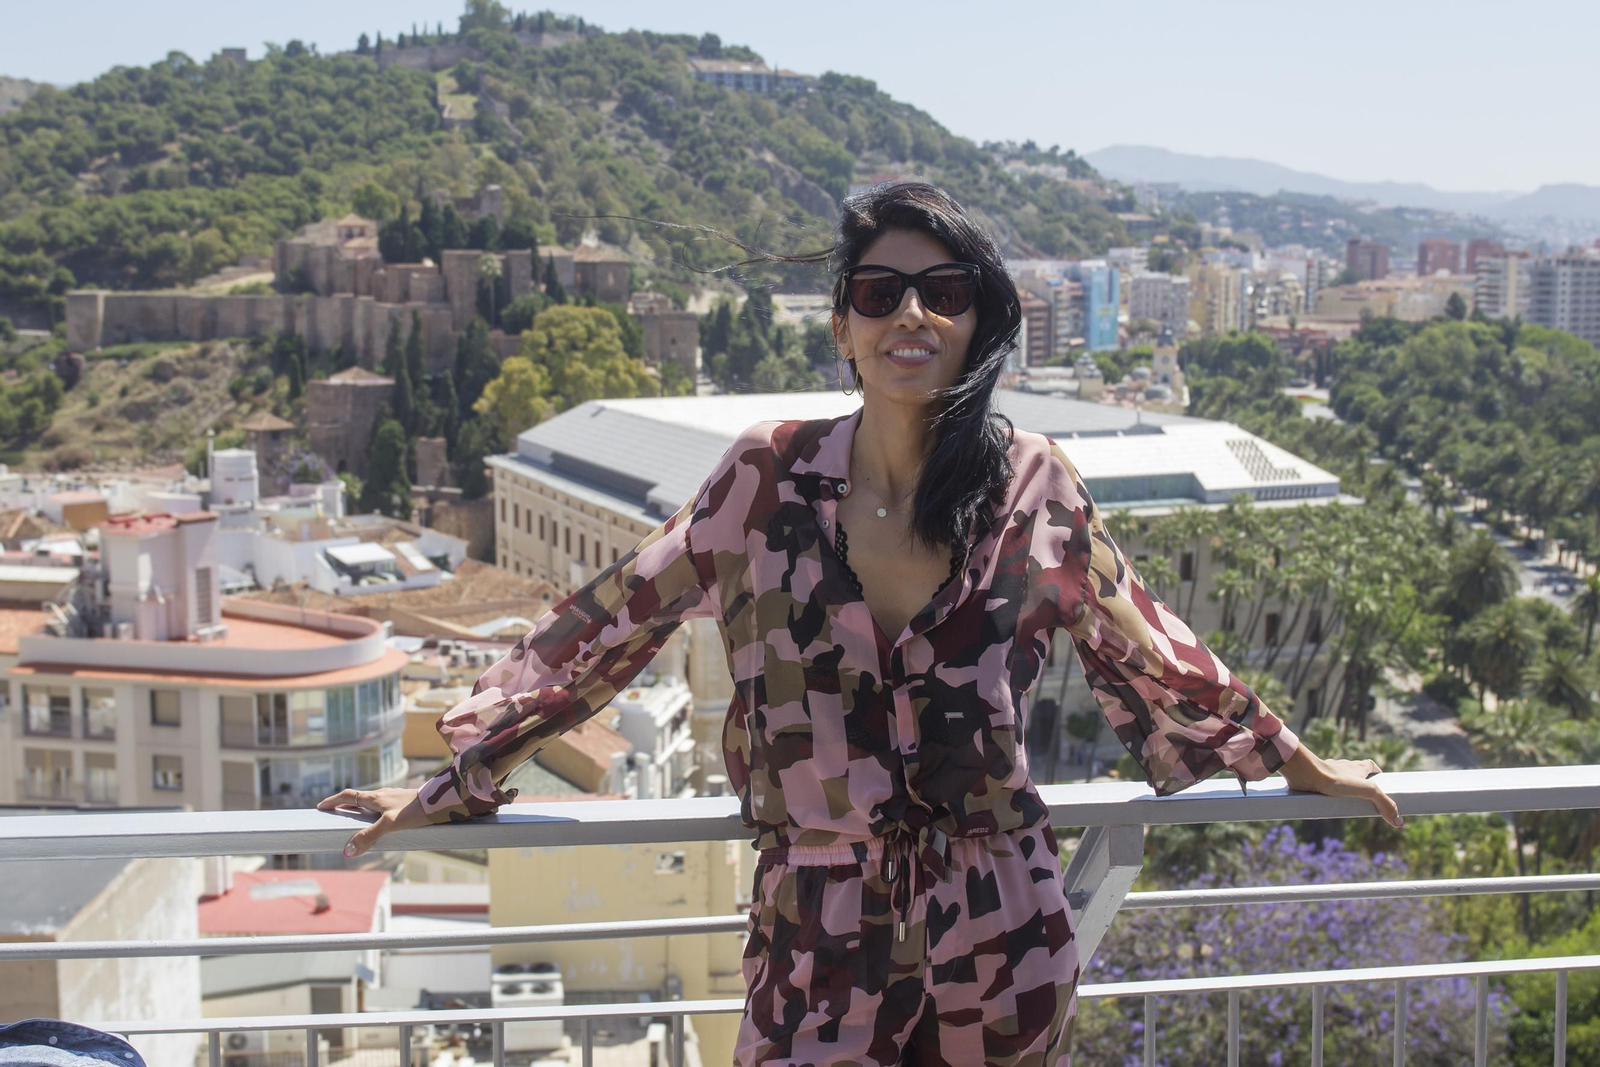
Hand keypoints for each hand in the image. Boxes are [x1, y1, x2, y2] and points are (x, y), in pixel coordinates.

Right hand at [316, 787, 426, 857]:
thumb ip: (369, 837)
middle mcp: (382, 795)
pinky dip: (373, 812)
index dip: (332, 801)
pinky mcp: (403, 802)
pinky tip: (380, 822)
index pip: (347, 796)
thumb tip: (348, 850)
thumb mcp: (389, 825)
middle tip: (333, 815)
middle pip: (357, 799)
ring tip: (353, 821)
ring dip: (359, 809)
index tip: (320, 807)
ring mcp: (393, 797)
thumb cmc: (415, 811)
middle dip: (343, 806)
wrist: (440, 801)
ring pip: (370, 802)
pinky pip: (382, 806)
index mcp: (374, 798)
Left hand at [1279, 746, 1403, 828]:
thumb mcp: (1367, 791)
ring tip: (1349, 806)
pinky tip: (1330, 805)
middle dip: (1361, 785)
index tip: (1383, 784)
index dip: (1377, 773)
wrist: (1306, 774)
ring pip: (1339, 780)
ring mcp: (1329, 773)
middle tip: (1366, 801)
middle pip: (1355, 774)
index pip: (1371, 766)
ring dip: (1344, 791)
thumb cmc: (1336, 778)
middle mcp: (1343, 767)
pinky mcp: (1316, 781)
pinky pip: (1325, 788)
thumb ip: (1384, 804)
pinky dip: (1329, 794)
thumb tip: (1399, 822)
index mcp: (1357, 766)